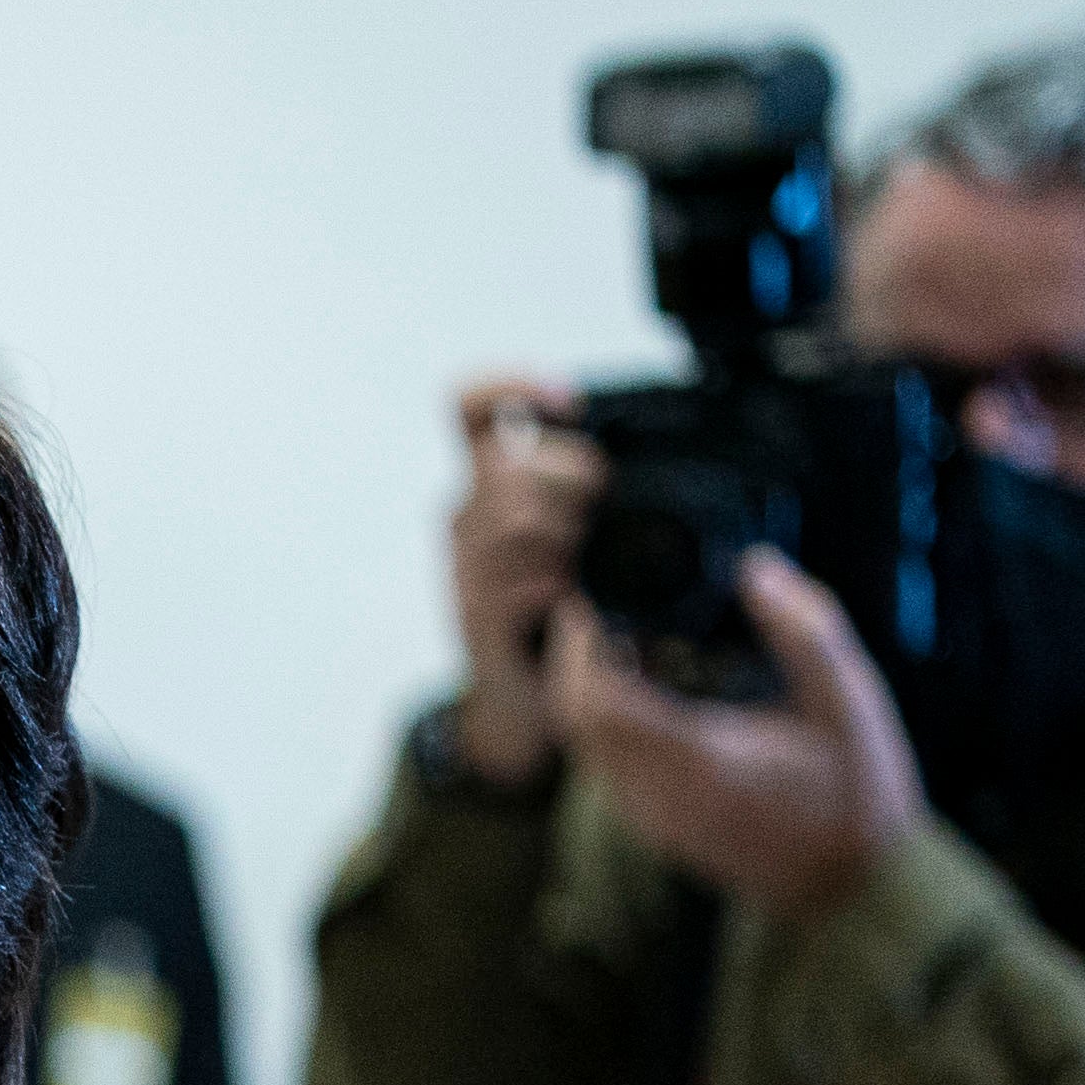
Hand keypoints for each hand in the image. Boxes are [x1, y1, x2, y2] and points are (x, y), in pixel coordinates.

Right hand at [443, 377, 601, 790]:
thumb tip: (619, 455)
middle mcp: (466, 513)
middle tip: (596, 520)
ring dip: (567, 540)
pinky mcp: (474, 613)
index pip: (470, 407)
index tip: (566, 403)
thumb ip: (586, 484)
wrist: (529, 697)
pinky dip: (556, 590)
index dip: (511, 387)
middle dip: (571, 483)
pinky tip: (565, 605)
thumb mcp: (575, 529)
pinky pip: (522, 580)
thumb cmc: (562, 604)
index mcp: (489, 482)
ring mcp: (465, 564)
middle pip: (512, 462)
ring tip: (579, 570)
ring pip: (518, 517)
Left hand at [542, 549, 921, 924]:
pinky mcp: (655, 828)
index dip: (579, 645)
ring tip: (623, 639)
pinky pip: (605, 768)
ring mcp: (650, 818)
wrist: (854, 890)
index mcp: (697, 760)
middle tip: (601, 610)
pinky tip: (647, 691)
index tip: (593, 598)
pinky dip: (606, 723)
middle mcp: (657, 794)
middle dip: (573, 660)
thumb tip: (758, 567)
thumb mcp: (851, 701)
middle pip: (573, 720)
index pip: (596, 700)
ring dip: (587, 691)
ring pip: (583, 746)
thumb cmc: (859, 796)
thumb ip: (806, 630)